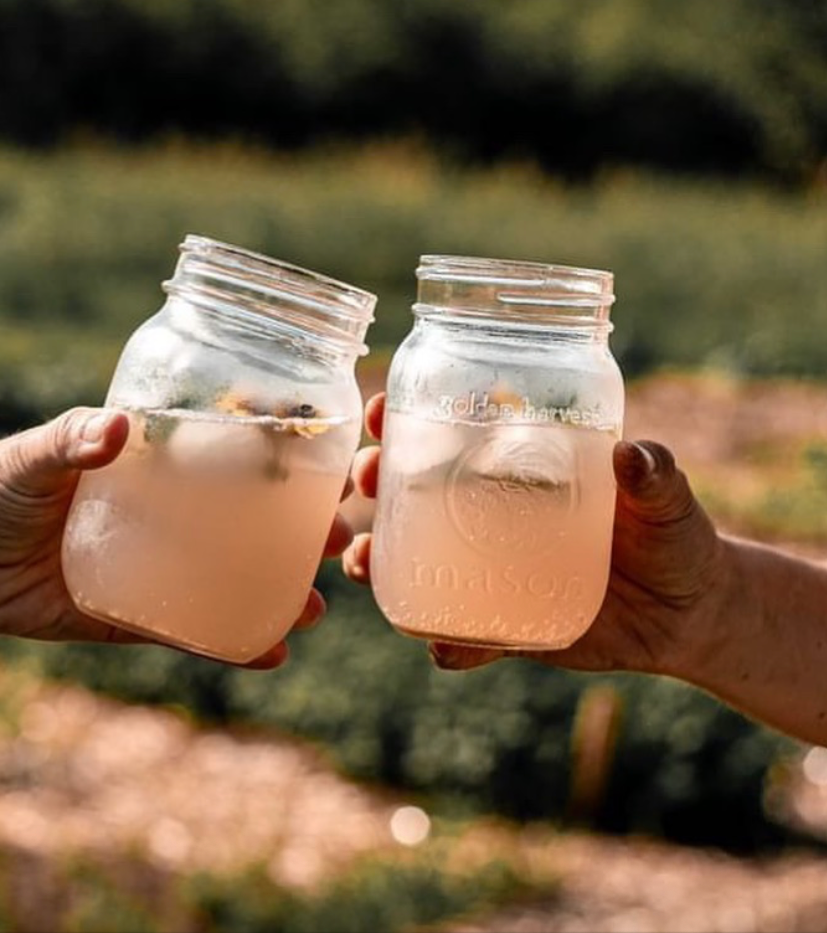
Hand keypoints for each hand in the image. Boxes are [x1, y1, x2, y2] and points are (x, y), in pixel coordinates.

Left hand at [0, 407, 353, 668]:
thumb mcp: (29, 456)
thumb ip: (71, 440)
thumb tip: (120, 428)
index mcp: (145, 466)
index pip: (224, 456)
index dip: (278, 458)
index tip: (325, 456)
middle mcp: (156, 516)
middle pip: (241, 523)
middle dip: (293, 531)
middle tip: (335, 538)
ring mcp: (145, 567)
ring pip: (224, 579)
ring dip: (271, 591)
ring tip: (312, 605)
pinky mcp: (123, 615)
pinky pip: (184, 630)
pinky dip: (226, 642)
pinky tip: (267, 653)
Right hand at [343, 392, 726, 676]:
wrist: (691, 617)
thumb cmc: (675, 539)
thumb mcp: (668, 502)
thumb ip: (655, 476)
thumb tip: (632, 454)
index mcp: (517, 468)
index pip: (449, 432)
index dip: (406, 417)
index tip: (383, 408)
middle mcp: (490, 513)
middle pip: (410, 491)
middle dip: (374, 480)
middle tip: (365, 480)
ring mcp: (491, 569)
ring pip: (414, 560)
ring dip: (377, 559)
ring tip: (364, 562)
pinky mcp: (505, 622)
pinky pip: (461, 633)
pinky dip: (444, 641)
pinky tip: (440, 647)